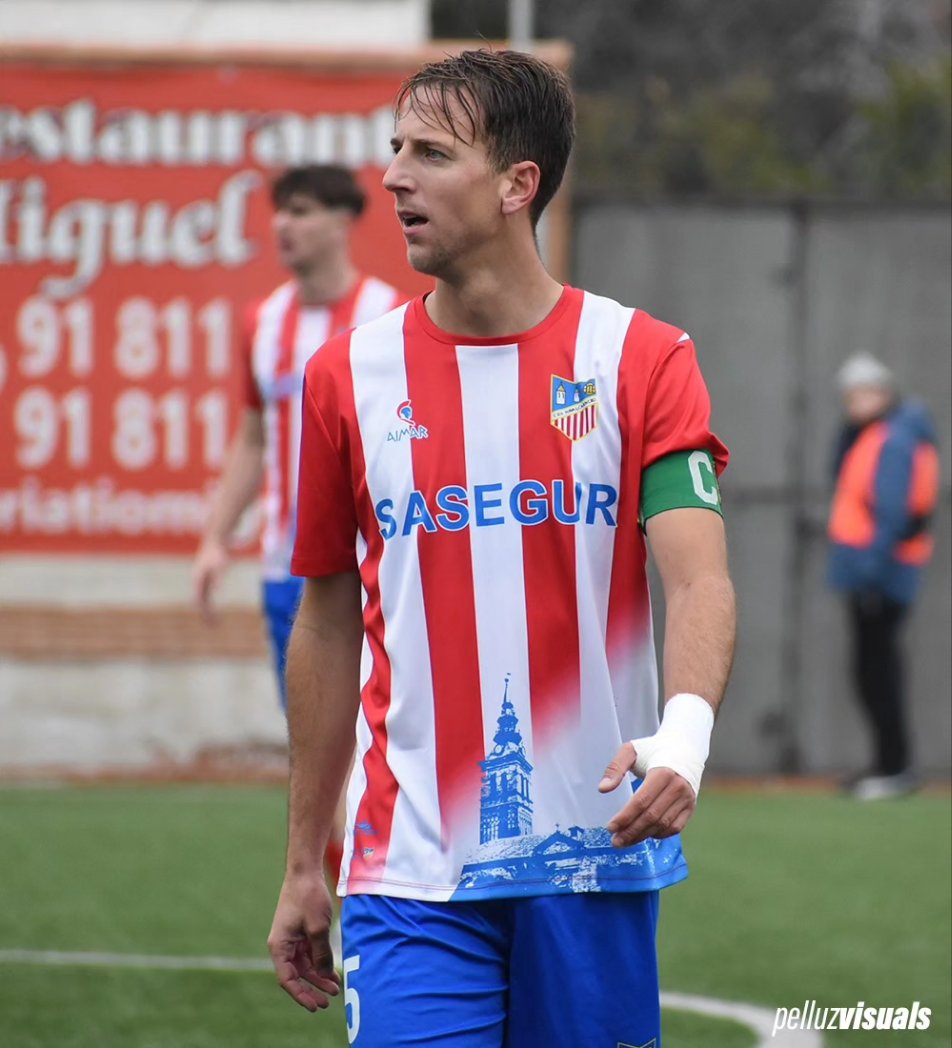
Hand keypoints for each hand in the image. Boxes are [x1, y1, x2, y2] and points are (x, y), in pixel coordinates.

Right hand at [192, 539, 228, 622]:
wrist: (216, 538)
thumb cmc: (219, 551)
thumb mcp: (221, 564)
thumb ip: (218, 577)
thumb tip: (217, 589)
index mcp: (199, 580)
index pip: (200, 601)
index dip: (206, 613)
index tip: (212, 623)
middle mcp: (197, 580)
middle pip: (199, 601)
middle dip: (205, 614)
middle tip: (213, 626)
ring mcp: (200, 578)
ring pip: (201, 598)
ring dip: (206, 609)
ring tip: (214, 620)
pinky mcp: (205, 576)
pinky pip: (205, 592)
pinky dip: (208, 601)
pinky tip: (213, 606)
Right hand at [267, 870, 340, 1011]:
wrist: (306, 872)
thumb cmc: (308, 897)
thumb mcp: (318, 928)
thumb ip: (321, 954)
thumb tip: (325, 975)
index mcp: (279, 946)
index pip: (287, 979)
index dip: (300, 994)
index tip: (314, 1005)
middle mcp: (283, 946)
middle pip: (297, 975)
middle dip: (313, 988)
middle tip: (328, 1001)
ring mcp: (292, 940)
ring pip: (305, 966)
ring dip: (319, 977)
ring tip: (335, 989)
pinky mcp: (300, 933)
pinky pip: (309, 955)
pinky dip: (320, 963)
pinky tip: (333, 973)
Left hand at [598, 742, 696, 847]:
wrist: (684, 748)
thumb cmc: (652, 749)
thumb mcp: (631, 750)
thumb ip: (615, 768)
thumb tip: (603, 789)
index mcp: (663, 772)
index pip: (642, 801)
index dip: (625, 817)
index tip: (610, 827)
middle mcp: (678, 787)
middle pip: (652, 816)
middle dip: (631, 831)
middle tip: (615, 841)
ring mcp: (687, 799)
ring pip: (663, 825)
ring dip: (643, 836)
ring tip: (625, 841)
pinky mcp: (690, 807)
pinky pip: (675, 827)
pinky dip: (659, 834)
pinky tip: (644, 835)